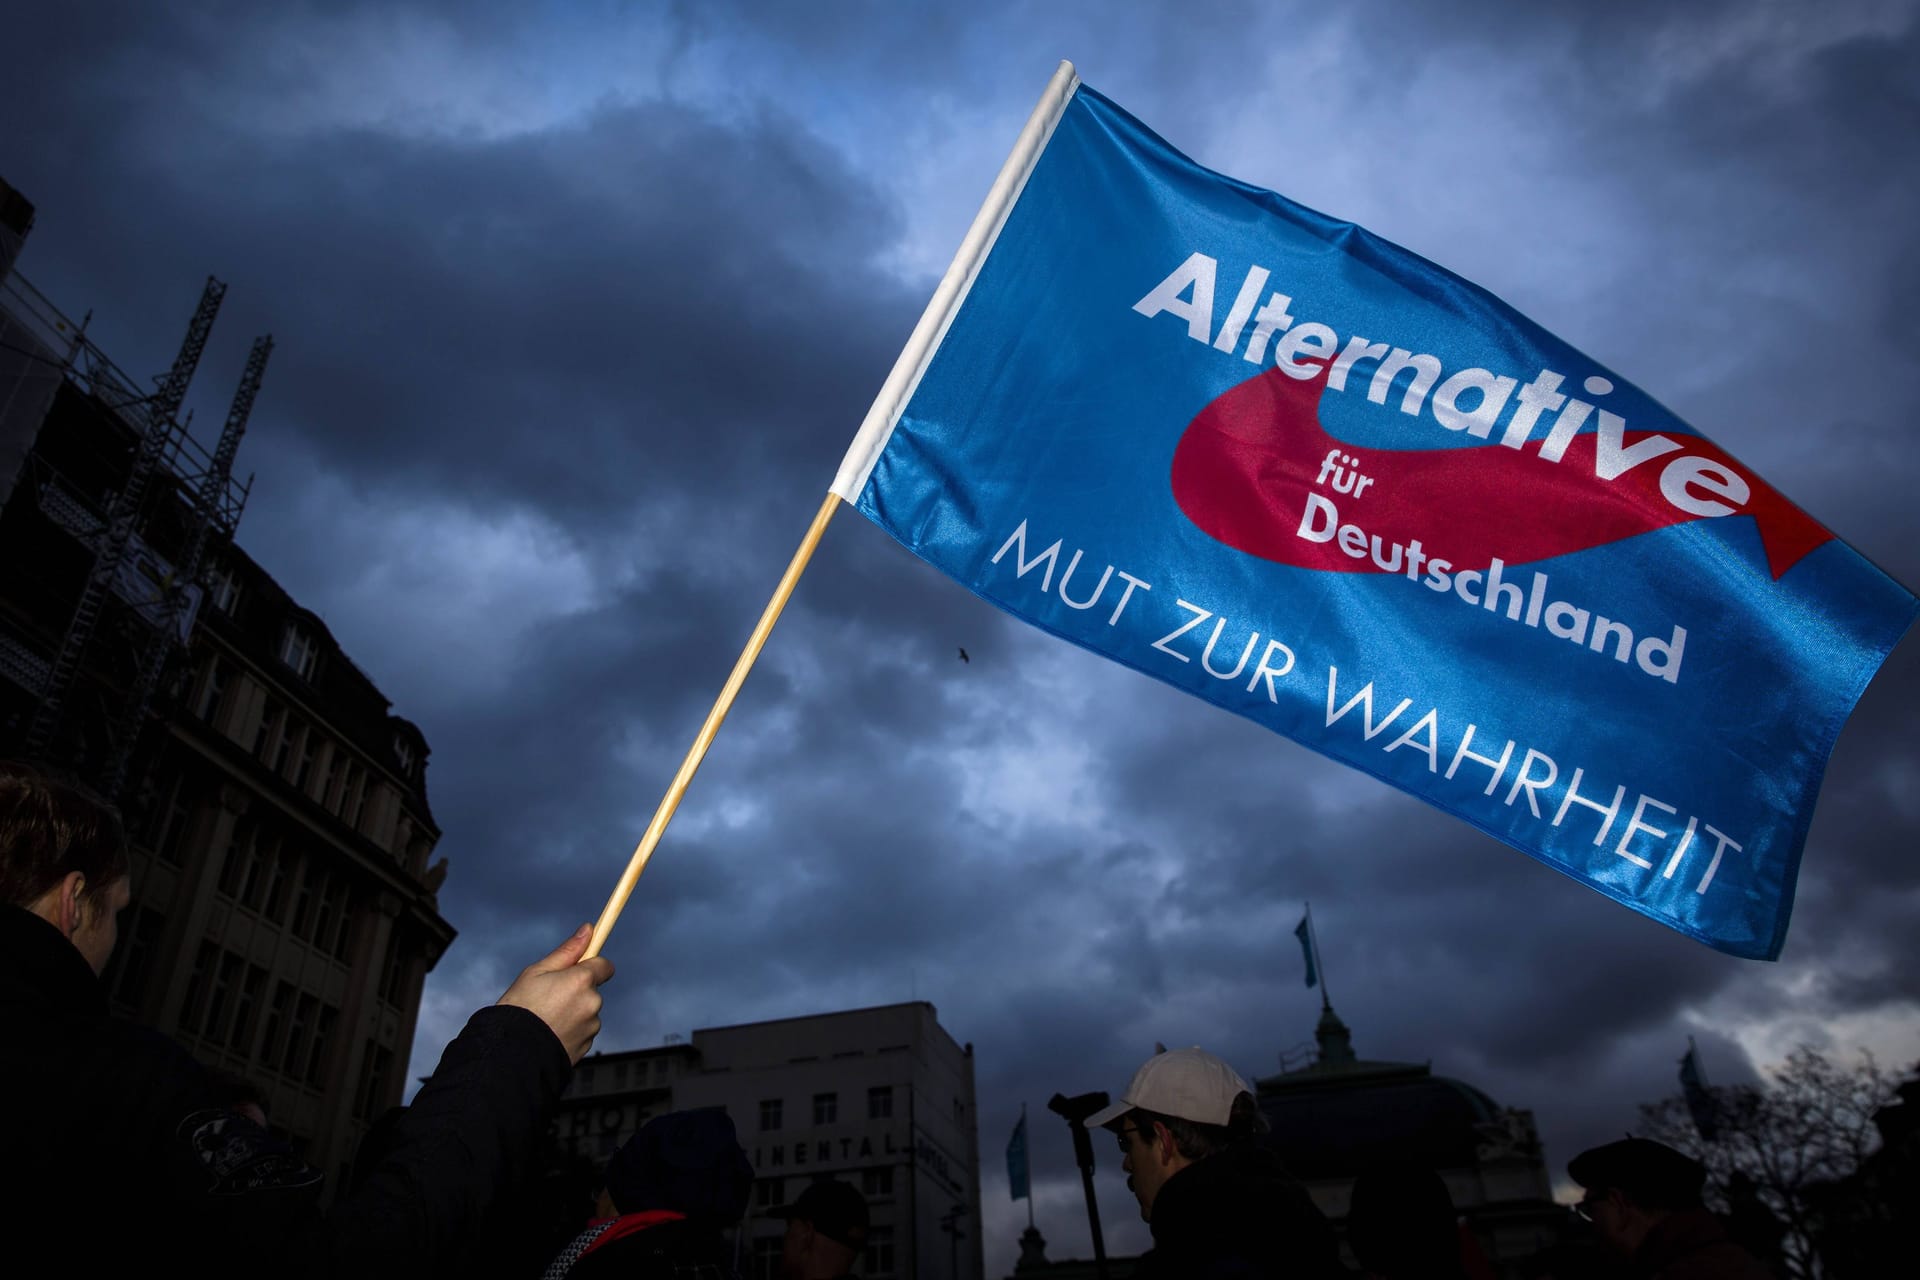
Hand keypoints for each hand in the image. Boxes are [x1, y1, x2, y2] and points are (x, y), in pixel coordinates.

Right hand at [496, 924, 613, 1063]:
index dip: (592, 965)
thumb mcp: (537, 972)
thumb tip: (588, 929)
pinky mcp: (586, 1045)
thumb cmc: (520, 1008)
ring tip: (546, 1019)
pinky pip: (582, 1031)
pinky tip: (550, 1034)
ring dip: (573, 1012)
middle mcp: (592, 1002)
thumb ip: (567, 951)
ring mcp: (591, 1026)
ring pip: (586, 1012)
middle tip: (548, 998)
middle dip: (576, 991)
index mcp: (582, 980)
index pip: (604, 966)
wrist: (511, 1053)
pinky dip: (571, 1030)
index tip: (580, 968)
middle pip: (592, 990)